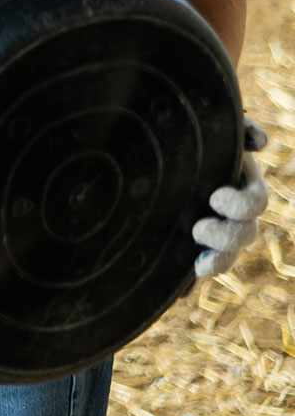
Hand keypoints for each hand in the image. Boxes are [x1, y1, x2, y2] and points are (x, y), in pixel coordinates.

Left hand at [193, 117, 269, 277]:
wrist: (155, 145)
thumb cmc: (188, 130)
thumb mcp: (212, 124)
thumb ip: (239, 127)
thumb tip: (259, 142)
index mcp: (239, 182)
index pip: (255, 202)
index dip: (240, 205)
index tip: (214, 197)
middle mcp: (230, 210)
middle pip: (245, 234)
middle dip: (226, 237)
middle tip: (198, 228)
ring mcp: (212, 227)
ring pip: (227, 255)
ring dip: (218, 262)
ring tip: (198, 266)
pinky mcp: (188, 241)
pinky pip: (196, 265)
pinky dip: (191, 281)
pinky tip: (181, 291)